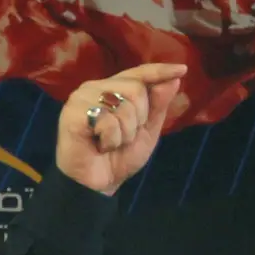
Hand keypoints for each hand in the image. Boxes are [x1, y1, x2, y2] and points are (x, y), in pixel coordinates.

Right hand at [55, 63, 187, 195]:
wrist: (98, 184)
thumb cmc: (119, 157)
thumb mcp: (147, 131)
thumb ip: (158, 105)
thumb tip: (173, 80)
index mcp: (113, 89)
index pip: (139, 73)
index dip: (160, 71)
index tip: (182, 69)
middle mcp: (96, 87)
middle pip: (136, 89)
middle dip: (138, 120)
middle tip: (123, 136)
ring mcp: (82, 98)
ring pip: (123, 106)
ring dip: (124, 133)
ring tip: (110, 143)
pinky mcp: (72, 113)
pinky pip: (107, 121)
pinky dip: (111, 139)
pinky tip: (99, 145)